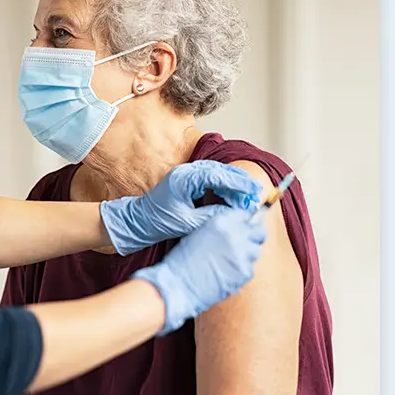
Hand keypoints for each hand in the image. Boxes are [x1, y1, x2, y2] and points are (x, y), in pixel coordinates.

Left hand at [100, 160, 261, 255]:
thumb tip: (235, 214)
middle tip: (256, 194)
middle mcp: (186, 172)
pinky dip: (224, 186)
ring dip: (233, 184)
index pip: (217, 175)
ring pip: (217, 173)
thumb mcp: (188, 223)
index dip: (238, 183)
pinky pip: (211, 179)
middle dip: (239, 182)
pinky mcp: (187, 180)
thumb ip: (212, 216)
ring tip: (248, 197)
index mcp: (184, 179)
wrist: (138, 221)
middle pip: (220, 171)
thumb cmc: (158, 222)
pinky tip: (233, 197)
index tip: (253, 191)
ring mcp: (186, 174)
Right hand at [131, 207, 266, 334]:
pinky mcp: (245, 272)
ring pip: (256, 251)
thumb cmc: (183, 261)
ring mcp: (243, 254)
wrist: (178, 285)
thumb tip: (237, 228)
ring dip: (247, 255)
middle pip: (259, 231)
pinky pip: (250, 269)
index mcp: (222, 221)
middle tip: (245, 244)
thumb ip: (221, 228)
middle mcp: (236, 234)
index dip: (245, 222)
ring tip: (230, 262)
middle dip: (254, 236)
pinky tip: (226, 274)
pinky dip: (241, 272)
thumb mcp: (200, 233)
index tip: (244, 228)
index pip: (245, 215)